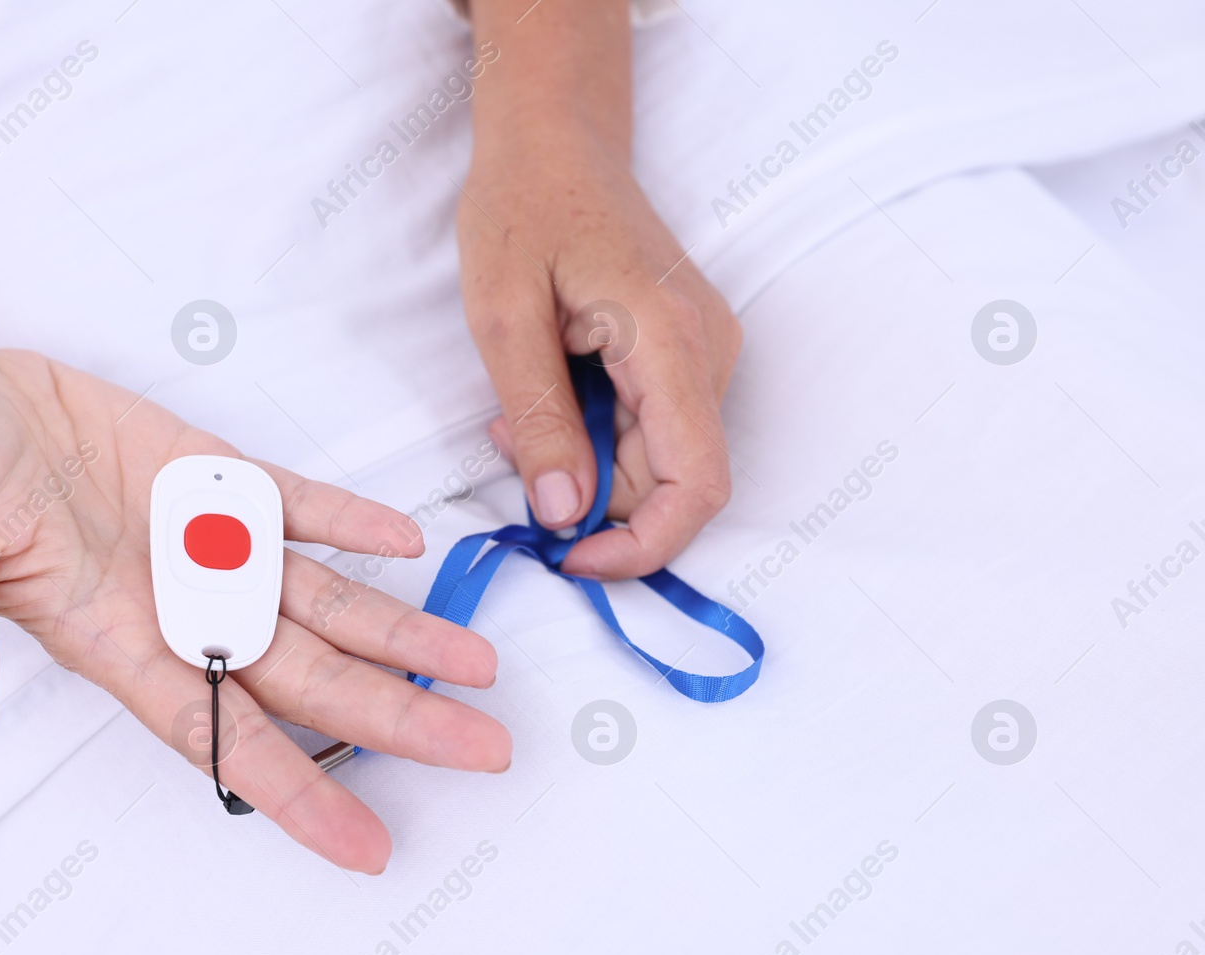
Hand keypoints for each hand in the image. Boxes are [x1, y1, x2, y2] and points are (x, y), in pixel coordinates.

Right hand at [0, 349, 509, 872]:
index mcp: (118, 643)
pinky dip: (353, 524)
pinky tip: (411, 542)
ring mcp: (208, 545)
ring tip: (481, 663)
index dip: (298, 793)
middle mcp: (181, 608)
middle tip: (486, 752)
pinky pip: (301, 509)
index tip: (370, 847)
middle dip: (397, 718)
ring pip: (325, 603)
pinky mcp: (218, 479)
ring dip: (403, 631)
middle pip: (308, 681)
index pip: (222, 737)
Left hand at [457, 135, 742, 579]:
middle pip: (672, 483)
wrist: (555, 141)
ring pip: (659, 461)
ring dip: (586, 465)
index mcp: (671, 343)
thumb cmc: (523, 210)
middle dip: (590, 497)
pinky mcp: (687, 353)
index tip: (569, 555)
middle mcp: (708, 353)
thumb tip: (565, 515)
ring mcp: (705, 352)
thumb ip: (540, 420)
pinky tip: (550, 392)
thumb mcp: (504, 318)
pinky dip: (596, 437)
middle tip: (512, 448)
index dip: (641, 545)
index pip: (696, 485)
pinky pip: (653, 429)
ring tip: (519, 412)